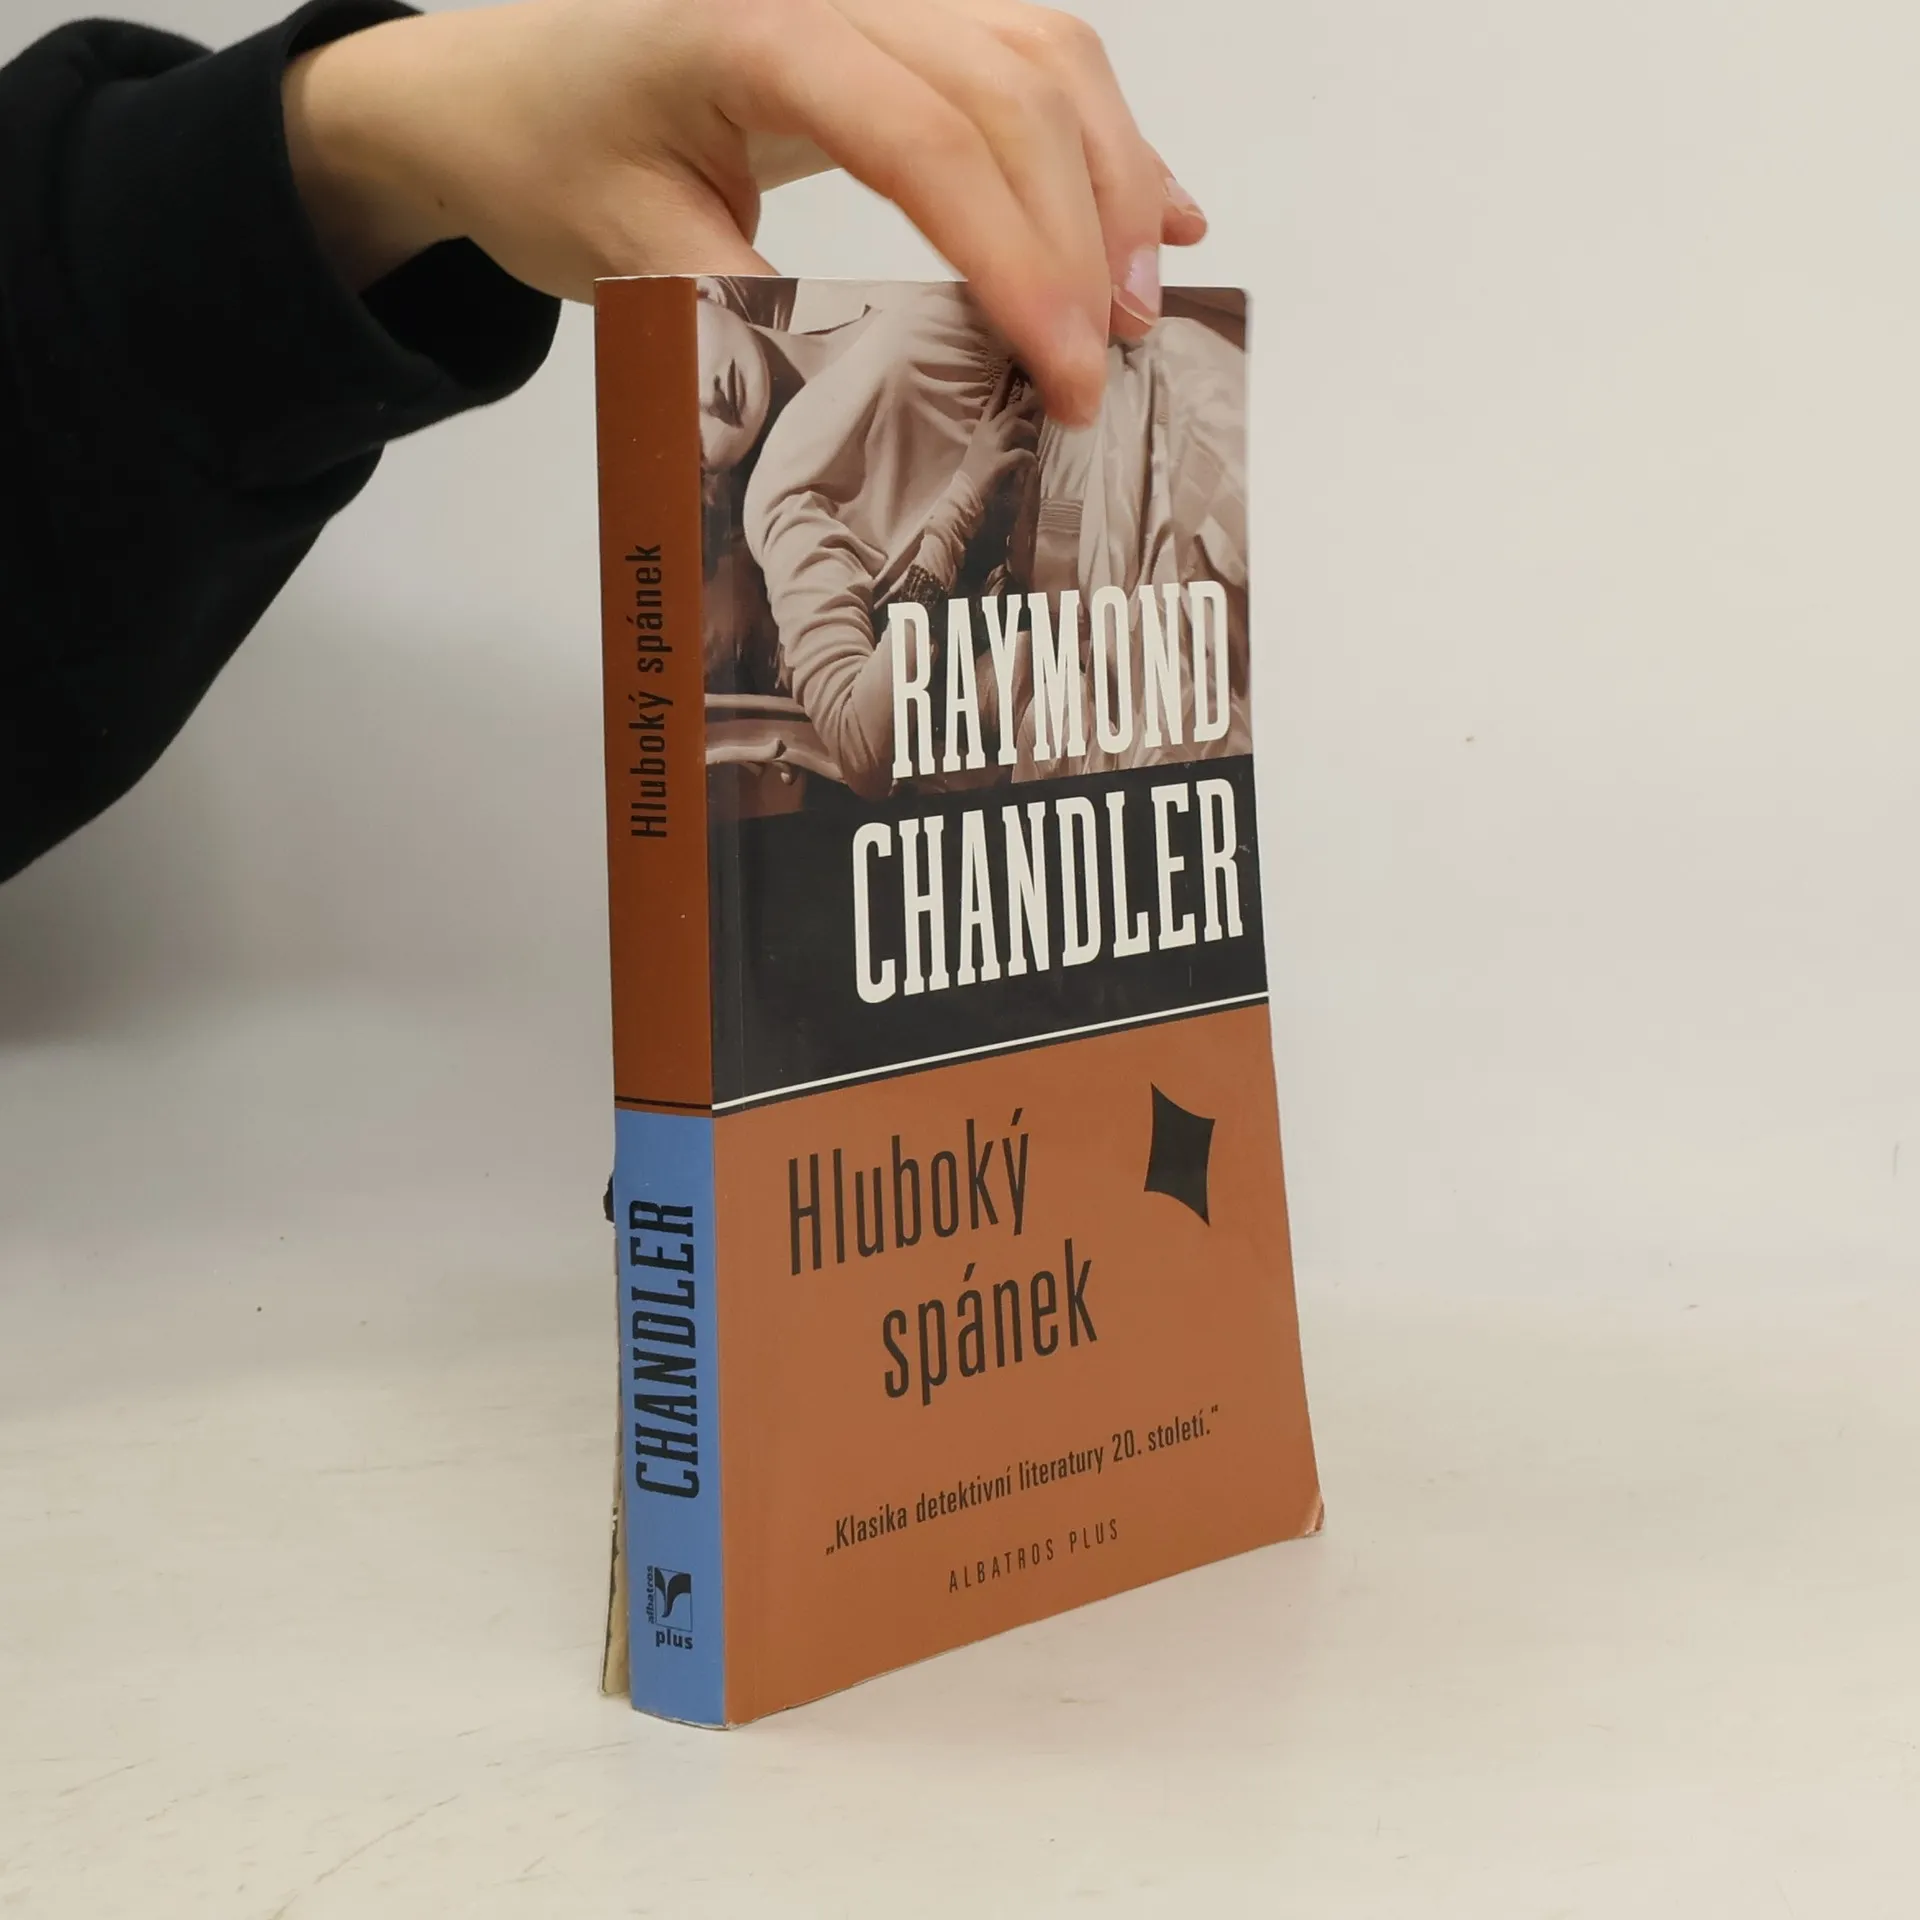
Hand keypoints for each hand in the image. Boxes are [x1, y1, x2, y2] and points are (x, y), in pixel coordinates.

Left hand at [281, 0, 1208, 424]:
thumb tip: (882, 393)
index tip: (1067, 371)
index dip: (1017, 262)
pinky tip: (1155, 211)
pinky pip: (1027, 53)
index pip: (930, 142)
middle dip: (1083, 234)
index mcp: (756, 31)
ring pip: (1045, 56)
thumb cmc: (555, 163)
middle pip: (1014, 88)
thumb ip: (754, 316)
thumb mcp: (632, 259)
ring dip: (1115, 177)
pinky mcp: (898, 20)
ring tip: (1147, 300)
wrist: (503, 94)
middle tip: (1115, 361)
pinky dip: (1101, 137)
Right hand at [956, 375, 1041, 498]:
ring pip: (1018, 425)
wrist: (963, 499)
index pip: (997, 399)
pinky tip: (1031, 465)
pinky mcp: (998, 463)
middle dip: (1031, 402)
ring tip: (1035, 443)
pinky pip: (1022, 454)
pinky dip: (1030, 459)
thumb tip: (1026, 426)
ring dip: (1031, 433)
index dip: (1006, 381)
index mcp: (984, 428)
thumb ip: (1002, 437)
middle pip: (1013, 409)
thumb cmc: (977, 477)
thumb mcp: (987, 450)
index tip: (1014, 364)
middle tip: (1046, 396)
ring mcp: (993, 447)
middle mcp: (988, 433)